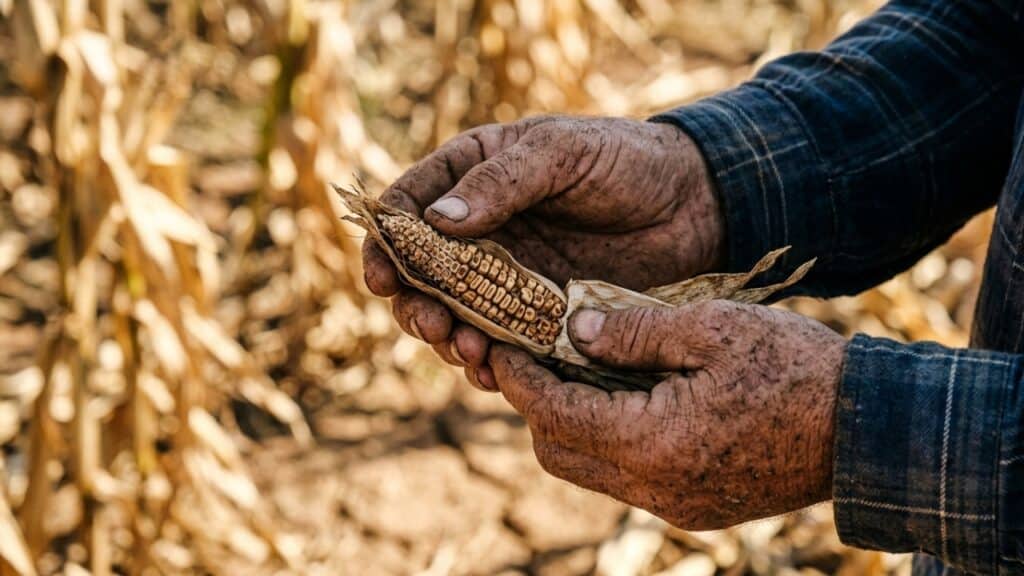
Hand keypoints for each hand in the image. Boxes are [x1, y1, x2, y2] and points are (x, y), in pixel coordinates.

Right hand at [362, 116, 724, 390]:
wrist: (694, 203)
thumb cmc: (626, 160)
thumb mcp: (561, 154)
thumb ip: (500, 183)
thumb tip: (435, 223)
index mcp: (473, 175)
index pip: (408, 207)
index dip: (386, 243)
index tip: (381, 277)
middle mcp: (481, 228)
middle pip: (421, 273)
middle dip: (414, 304)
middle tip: (431, 325)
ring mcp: (508, 273)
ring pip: (454, 314)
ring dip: (448, 338)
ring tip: (467, 351)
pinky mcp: (539, 312)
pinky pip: (499, 342)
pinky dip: (488, 362)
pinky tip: (492, 372)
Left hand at [488, 300, 845, 528]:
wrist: (866, 428)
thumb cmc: (794, 368)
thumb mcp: (711, 329)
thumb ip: (633, 331)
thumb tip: (574, 329)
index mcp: (652, 443)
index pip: (554, 415)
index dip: (520, 378)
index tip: (501, 343)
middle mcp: (654, 488)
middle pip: (559, 453)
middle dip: (536, 405)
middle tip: (534, 354)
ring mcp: (675, 505)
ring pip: (589, 469)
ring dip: (571, 423)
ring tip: (575, 370)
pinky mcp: (694, 506)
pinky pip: (626, 477)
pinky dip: (608, 439)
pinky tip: (622, 397)